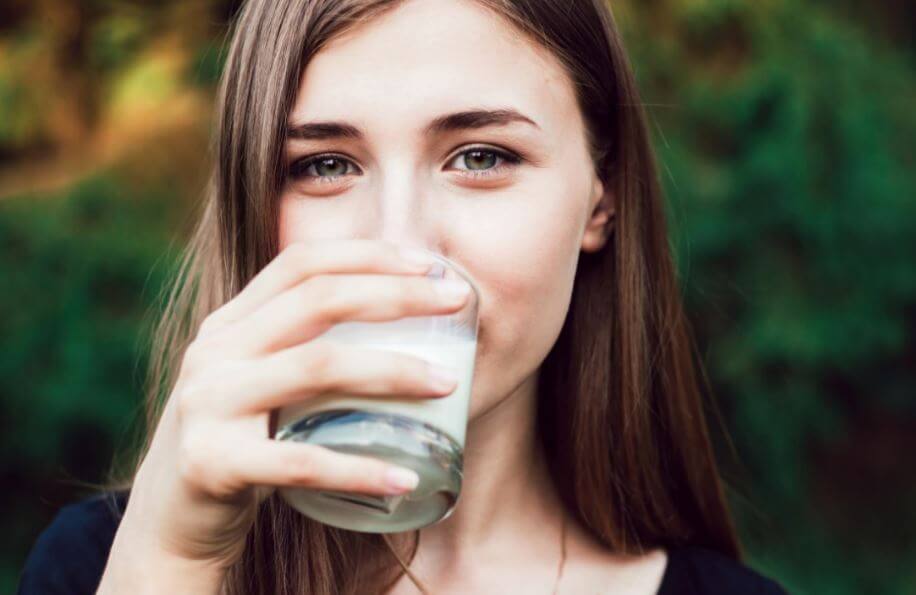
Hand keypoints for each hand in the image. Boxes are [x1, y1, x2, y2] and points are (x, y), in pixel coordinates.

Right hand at [97, 240, 471, 591]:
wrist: (169, 517)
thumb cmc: (236, 439)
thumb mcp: (255, 377)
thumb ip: (300, 346)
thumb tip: (398, 321)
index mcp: (230, 322)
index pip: (302, 262)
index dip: (369, 254)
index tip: (430, 264)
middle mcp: (215, 351)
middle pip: (318, 301)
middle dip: (396, 294)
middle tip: (456, 302)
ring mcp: (209, 404)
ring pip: (317, 367)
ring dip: (393, 370)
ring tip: (448, 382)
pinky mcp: (212, 463)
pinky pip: (300, 462)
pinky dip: (359, 469)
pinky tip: (404, 478)